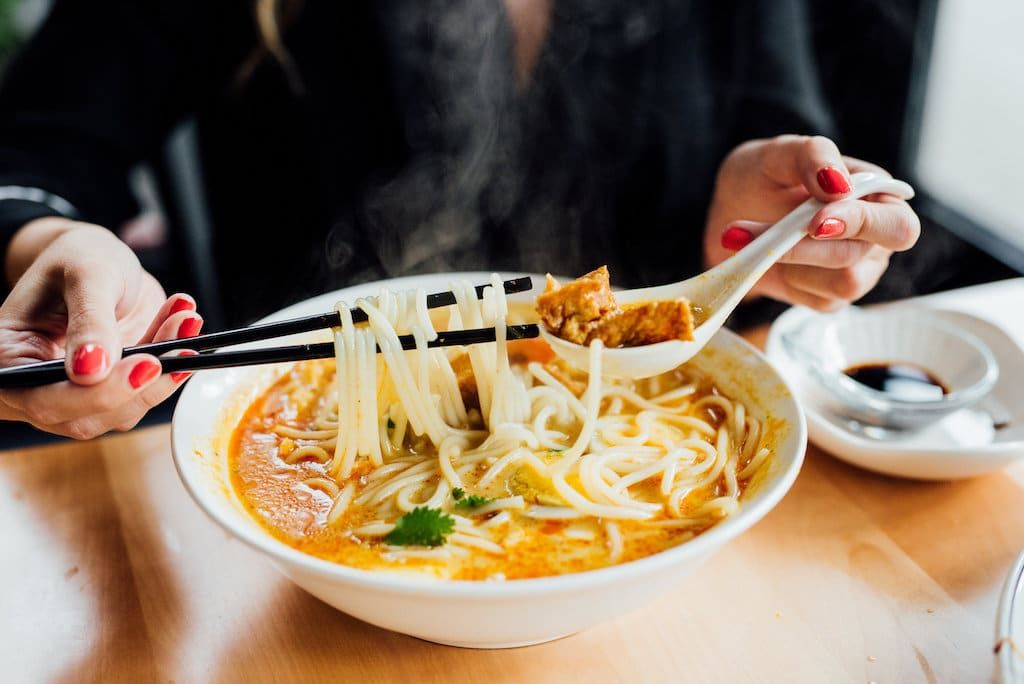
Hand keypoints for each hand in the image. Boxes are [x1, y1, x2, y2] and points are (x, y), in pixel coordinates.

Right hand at [0, 218, 202, 438]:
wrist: (100, 259)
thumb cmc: (79, 258)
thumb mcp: (85, 275)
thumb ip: (89, 320)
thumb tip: (90, 372)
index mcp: (9, 359)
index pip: (45, 399)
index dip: (97, 393)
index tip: (146, 365)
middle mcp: (35, 387)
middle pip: (86, 418)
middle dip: (141, 386)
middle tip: (181, 348)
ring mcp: (75, 395)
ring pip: (124, 410)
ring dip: (165, 369)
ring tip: (184, 318)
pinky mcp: (112, 391)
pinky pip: (146, 392)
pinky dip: (172, 362)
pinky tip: (182, 322)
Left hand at [703, 135, 920, 310]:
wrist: (728, 213)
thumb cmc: (763, 178)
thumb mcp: (779, 153)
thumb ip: (812, 155)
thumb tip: (838, 184)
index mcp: (878, 196)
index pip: (897, 224)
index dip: (861, 224)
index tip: (813, 221)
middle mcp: (875, 237)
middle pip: (865, 257)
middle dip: (815, 249)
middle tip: (777, 238)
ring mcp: (855, 270)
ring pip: (841, 283)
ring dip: (788, 259)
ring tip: (748, 234)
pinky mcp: (828, 296)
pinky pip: (817, 299)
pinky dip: (783, 277)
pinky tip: (764, 256)